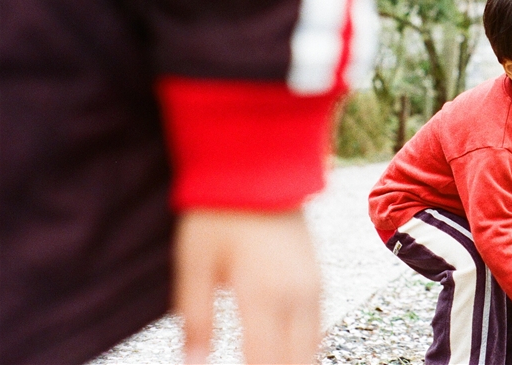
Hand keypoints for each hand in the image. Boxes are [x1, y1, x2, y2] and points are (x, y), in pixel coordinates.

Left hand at [173, 209, 320, 363]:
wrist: (261, 165)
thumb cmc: (220, 213)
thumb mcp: (195, 263)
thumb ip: (195, 318)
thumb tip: (193, 364)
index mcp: (264, 295)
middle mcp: (296, 296)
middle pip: (295, 364)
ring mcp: (312, 287)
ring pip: (312, 351)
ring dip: (292, 364)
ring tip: (264, 363)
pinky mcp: (317, 278)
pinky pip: (318, 330)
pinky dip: (303, 351)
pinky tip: (285, 356)